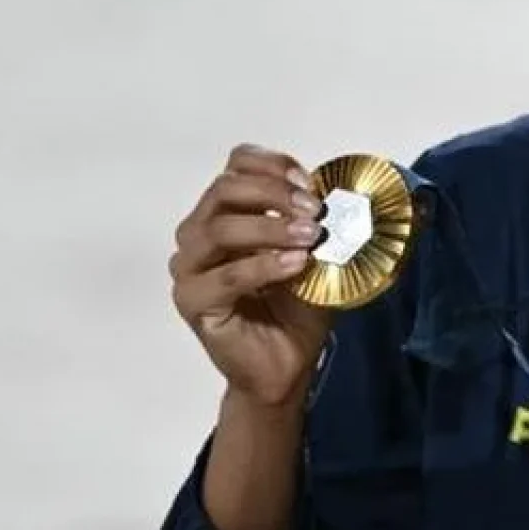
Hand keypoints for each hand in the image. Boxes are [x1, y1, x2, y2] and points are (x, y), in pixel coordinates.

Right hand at [170, 144, 333, 407]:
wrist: (288, 364)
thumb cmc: (298, 307)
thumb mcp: (315, 254)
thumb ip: (315, 221)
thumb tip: (338, 192)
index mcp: (225, 213)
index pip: (235, 166)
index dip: (272, 165)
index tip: (309, 183)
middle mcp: (199, 234)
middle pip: (224, 189)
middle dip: (274, 193)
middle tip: (315, 210)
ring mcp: (190, 268)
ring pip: (219, 229)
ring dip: (270, 227)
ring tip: (310, 236)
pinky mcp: (192, 302)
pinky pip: (224, 276)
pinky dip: (263, 265)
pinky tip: (295, 264)